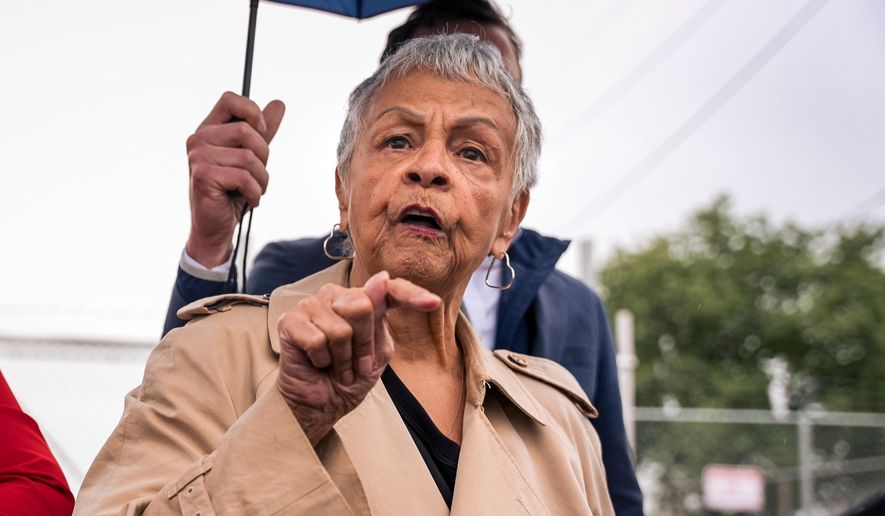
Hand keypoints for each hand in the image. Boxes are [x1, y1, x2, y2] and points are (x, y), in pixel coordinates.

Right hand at [185, 92, 285, 266]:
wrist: (216, 226)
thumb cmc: (232, 191)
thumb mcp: (251, 156)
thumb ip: (263, 131)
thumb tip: (278, 104)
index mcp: (209, 129)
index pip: (231, 99)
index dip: (253, 113)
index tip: (262, 134)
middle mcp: (199, 139)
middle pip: (247, 131)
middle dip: (263, 157)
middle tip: (254, 175)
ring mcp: (198, 157)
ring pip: (249, 157)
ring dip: (260, 179)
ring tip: (251, 190)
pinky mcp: (203, 176)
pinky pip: (244, 177)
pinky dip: (255, 192)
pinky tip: (247, 200)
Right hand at [276, 271, 440, 444]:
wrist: (320, 405)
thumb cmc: (349, 378)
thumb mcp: (378, 354)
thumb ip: (380, 320)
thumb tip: (381, 278)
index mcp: (364, 300)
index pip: (390, 289)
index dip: (412, 294)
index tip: (433, 303)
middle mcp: (337, 296)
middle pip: (362, 307)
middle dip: (363, 345)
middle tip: (355, 364)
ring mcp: (311, 304)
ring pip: (340, 328)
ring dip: (342, 359)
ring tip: (335, 366)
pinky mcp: (290, 320)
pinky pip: (317, 340)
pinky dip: (322, 360)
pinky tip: (317, 362)